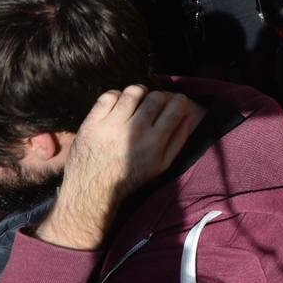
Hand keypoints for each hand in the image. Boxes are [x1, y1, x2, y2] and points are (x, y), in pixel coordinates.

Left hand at [36, 86, 200, 250]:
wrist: (92, 190)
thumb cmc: (131, 178)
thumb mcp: (162, 165)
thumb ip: (179, 139)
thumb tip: (190, 115)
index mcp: (155, 141)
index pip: (176, 106)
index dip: (179, 100)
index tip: (175, 103)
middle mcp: (135, 130)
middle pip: (156, 96)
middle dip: (159, 98)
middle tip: (154, 106)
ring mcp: (112, 124)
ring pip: (133, 91)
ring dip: (138, 94)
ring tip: (136, 103)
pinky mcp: (92, 122)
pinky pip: (109, 96)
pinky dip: (116, 97)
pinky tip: (117, 107)